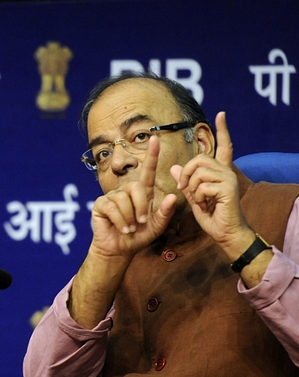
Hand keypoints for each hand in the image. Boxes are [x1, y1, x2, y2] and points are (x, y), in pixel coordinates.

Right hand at [90, 136, 176, 258]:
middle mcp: (127, 191)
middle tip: (141, 222)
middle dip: (141, 207)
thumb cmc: (138, 237)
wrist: (119, 249)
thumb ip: (165, 213)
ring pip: (123, 198)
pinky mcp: (101, 204)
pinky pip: (112, 207)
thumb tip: (173, 196)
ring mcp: (112, 196)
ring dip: (130, 217)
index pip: (148, 171)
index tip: (155, 138)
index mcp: (142, 193)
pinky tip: (122, 228)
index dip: (152, 155)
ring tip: (130, 228)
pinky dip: (120, 221)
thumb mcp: (156, 227)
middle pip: (137, 187)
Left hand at [170, 112, 249, 248]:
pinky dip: (197, 198)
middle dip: (186, 174)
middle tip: (184, 188)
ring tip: (199, 201)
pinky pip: (202, 186)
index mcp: (221, 172)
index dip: (223, 130)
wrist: (225, 234)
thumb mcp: (194, 197)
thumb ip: (186, 182)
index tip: (221, 114)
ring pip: (198, 172)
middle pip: (199, 159)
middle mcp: (227, 172)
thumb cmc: (212, 216)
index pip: (223, 146)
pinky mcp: (228, 189)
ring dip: (192, 189)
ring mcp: (229, 179)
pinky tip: (206, 206)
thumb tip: (174, 167)